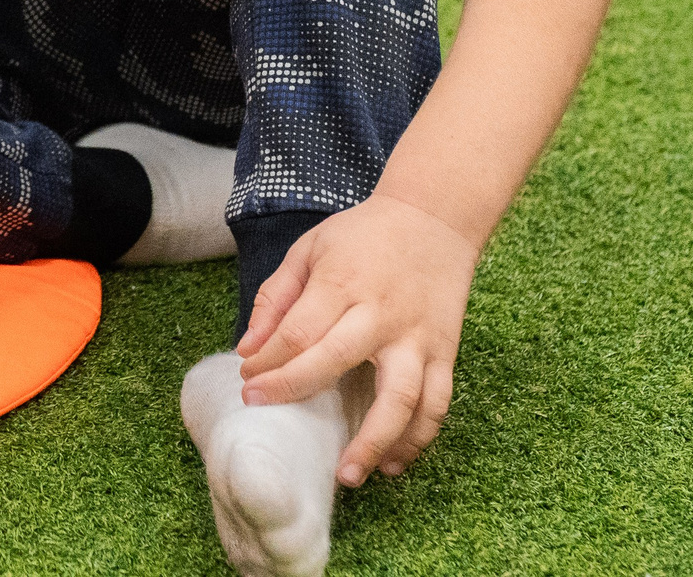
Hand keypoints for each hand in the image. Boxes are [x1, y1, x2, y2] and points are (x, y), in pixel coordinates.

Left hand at [234, 194, 480, 485]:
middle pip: (336, 361)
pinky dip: (419, 438)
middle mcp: (381, 314)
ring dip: (375, 442)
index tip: (247, 382)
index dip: (268, 363)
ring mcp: (418, 338)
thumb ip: (276, 297)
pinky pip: (437, 404)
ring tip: (348, 475)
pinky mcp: (445, 353)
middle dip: (296, 391)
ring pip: (401, 398)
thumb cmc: (364, 235)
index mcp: (343, 283)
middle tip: (265, 413)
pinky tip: (395, 462)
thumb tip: (247, 348)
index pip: (298, 332)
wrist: (435, 219)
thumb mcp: (310, 249)